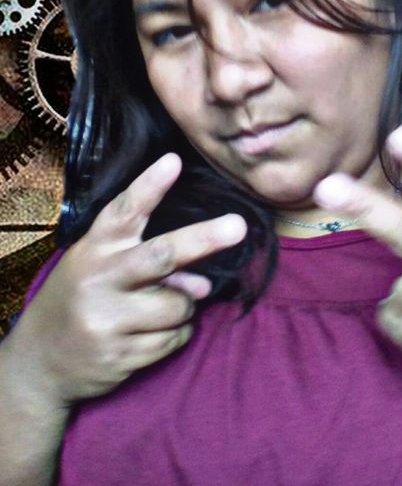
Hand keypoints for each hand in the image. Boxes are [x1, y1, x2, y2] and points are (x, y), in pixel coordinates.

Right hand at [9, 153, 245, 405]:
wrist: (40, 363)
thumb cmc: (81, 298)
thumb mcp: (99, 267)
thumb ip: (148, 262)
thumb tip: (203, 284)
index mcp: (94, 249)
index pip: (123, 212)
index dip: (149, 187)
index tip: (173, 161)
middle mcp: (99, 281)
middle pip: (161, 256)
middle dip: (203, 240)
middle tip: (238, 226)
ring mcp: (107, 321)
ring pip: (178, 304)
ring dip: (184, 304)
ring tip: (157, 308)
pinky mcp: (119, 356)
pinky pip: (173, 339)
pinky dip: (175, 334)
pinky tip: (148, 334)